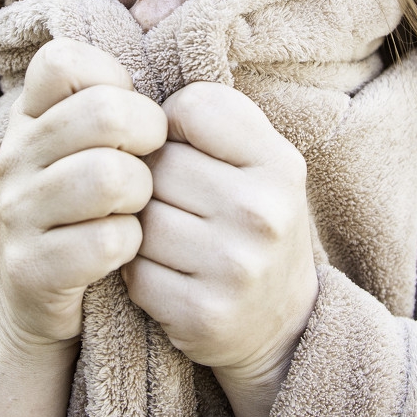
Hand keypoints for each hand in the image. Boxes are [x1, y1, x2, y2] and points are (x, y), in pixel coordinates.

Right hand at [0, 38, 167, 353]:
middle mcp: (14, 155)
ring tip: (133, 207)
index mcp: (29, 115)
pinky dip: (130, 245)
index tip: (125, 116)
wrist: (35, 300)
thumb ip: (114, 103)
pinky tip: (122, 248)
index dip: (112, 78)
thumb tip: (173, 72)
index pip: (62, 59)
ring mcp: (17, 212)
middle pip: (105, 112)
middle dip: (148, 136)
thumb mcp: (88, 146)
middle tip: (148, 164)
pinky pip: (108, 241)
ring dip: (141, 195)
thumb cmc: (89, 206)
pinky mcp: (31, 268)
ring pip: (110, 176)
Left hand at [121, 82, 317, 416]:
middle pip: (158, 165)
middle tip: (173, 200)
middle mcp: (263, 213)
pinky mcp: (202, 313)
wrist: (283, 321)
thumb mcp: (261, 161)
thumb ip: (215, 118)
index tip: (181, 147)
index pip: (194, 107)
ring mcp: (234, 267)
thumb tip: (133, 95)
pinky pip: (133, 271)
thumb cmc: (255, 220)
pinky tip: (166, 272)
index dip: (171, 124)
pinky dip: (138, 271)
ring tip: (169, 236)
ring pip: (139, 218)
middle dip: (150, 178)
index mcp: (280, 164)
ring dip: (140, 226)